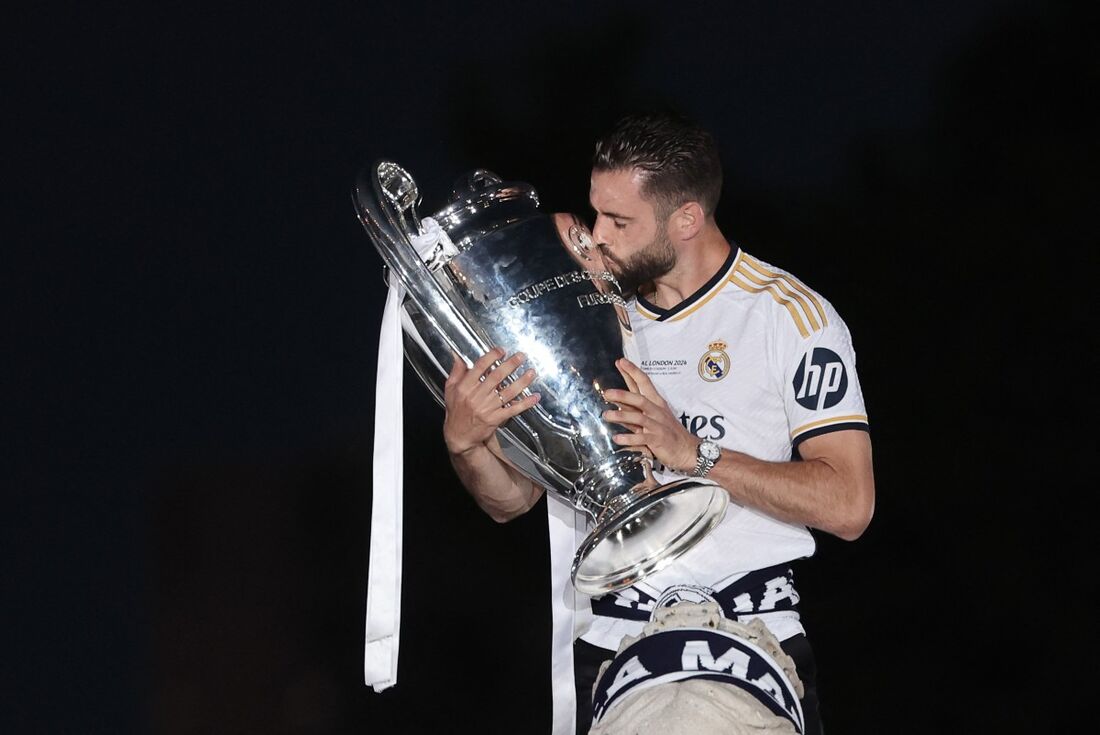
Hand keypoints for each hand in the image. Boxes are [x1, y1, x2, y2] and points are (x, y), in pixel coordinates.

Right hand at [443, 347, 539, 455]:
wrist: (459, 436)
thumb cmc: (456, 412)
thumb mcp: (450, 390)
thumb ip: (456, 372)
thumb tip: (458, 356)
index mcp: (465, 387)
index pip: (480, 367)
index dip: (492, 357)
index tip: (501, 351)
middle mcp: (476, 396)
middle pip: (496, 377)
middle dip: (511, 365)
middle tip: (521, 356)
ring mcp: (487, 408)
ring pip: (508, 392)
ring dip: (522, 381)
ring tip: (531, 372)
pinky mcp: (496, 419)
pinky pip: (513, 409)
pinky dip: (525, 403)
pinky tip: (534, 397)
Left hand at [602, 357, 697, 472]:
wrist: (687, 450)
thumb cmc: (668, 432)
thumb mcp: (651, 418)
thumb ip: (634, 411)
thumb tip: (617, 403)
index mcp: (656, 403)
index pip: (644, 383)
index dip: (632, 372)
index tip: (621, 362)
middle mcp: (657, 411)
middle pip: (640, 399)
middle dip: (623, 395)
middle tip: (607, 392)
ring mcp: (658, 425)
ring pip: (639, 418)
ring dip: (622, 416)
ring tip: (606, 415)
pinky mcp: (658, 440)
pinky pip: (642, 438)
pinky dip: (629, 438)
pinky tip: (617, 438)